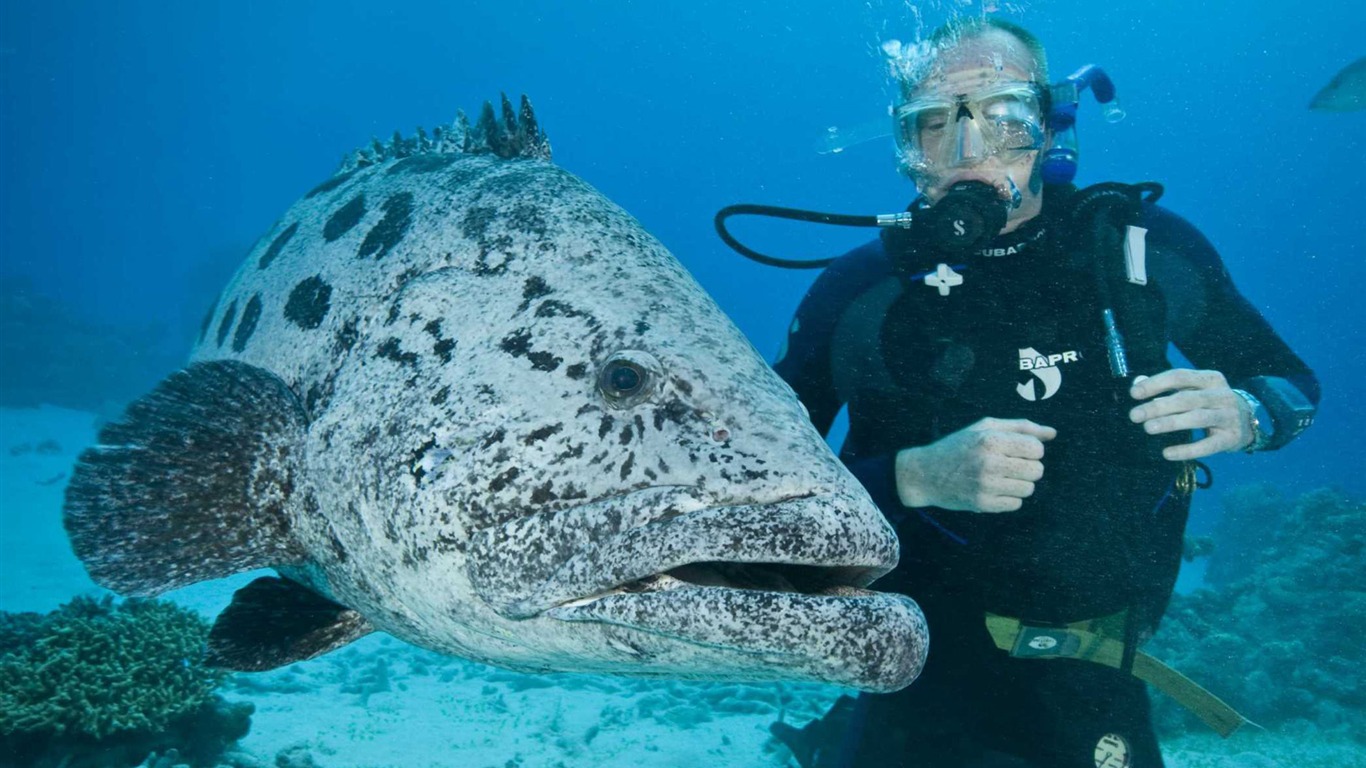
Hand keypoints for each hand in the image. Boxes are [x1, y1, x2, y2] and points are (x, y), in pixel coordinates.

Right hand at [894, 417, 1055, 512]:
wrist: (924, 474)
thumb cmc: (957, 446)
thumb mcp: (984, 428)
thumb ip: (1020, 427)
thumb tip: (1052, 433)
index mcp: (991, 440)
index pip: (1037, 449)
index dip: (1031, 450)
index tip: (1016, 451)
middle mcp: (989, 463)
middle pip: (1037, 470)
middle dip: (1027, 468)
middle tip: (1009, 465)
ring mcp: (986, 486)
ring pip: (1028, 489)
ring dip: (1019, 483)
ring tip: (1000, 477)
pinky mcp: (982, 504)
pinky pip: (1016, 504)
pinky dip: (1009, 498)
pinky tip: (994, 489)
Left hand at [1128, 369, 1253, 460]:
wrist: (1248, 421)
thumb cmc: (1210, 403)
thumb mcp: (1194, 390)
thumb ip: (1165, 387)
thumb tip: (1136, 384)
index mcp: (1210, 379)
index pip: (1180, 376)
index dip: (1156, 384)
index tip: (1134, 394)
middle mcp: (1222, 395)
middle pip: (1186, 399)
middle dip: (1158, 406)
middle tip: (1134, 415)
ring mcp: (1229, 416)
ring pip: (1197, 418)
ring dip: (1170, 423)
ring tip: (1147, 428)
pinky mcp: (1231, 438)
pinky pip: (1208, 446)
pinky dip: (1187, 450)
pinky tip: (1167, 453)